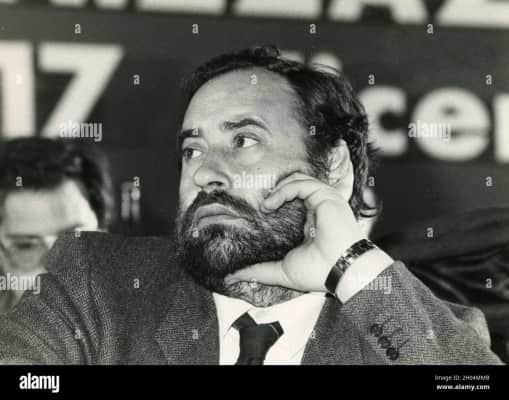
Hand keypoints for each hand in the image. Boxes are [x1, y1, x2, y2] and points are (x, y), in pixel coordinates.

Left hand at [225, 171, 365, 292]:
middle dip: (275, 191)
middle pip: (295, 188)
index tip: (257, 213)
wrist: (341, 271)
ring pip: (298, 181)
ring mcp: (323, 201)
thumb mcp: (281, 271)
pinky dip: (283, 190)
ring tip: (265, 206)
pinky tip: (270, 204)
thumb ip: (259, 270)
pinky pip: (301, 183)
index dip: (274, 203)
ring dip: (278, 190)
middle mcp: (317, 210)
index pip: (291, 205)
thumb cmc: (318, 272)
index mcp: (311, 224)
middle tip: (258, 206)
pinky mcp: (325, 196)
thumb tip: (232, 276)